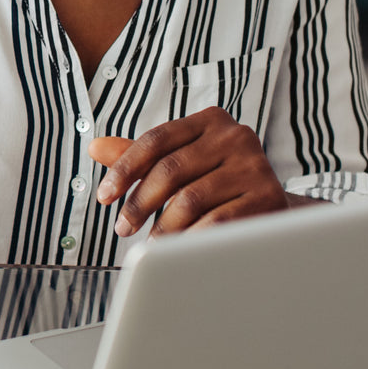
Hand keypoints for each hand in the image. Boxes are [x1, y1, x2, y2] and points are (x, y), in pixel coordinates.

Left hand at [89, 107, 288, 236]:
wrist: (272, 206)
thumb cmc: (216, 181)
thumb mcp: (181, 162)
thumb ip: (140, 156)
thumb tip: (95, 147)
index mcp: (210, 120)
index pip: (156, 140)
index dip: (124, 169)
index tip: (104, 197)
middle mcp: (236, 136)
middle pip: (171, 169)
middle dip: (139, 203)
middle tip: (122, 227)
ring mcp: (254, 166)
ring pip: (190, 199)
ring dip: (163, 226)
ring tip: (151, 241)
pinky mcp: (267, 198)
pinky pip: (216, 222)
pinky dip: (190, 237)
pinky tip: (177, 248)